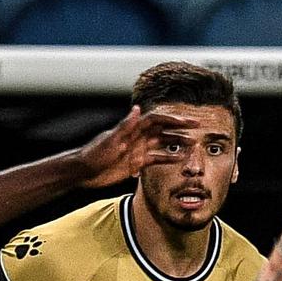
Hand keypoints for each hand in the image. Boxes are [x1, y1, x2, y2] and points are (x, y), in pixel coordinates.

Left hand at [77, 105, 197, 187]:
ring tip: (193, 145)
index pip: (157, 120)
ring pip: (162, 144)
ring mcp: (137, 150)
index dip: (172, 120)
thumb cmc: (94, 154)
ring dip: (176, 143)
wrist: (84, 172)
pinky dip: (167, 158)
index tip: (188, 122)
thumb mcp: (110, 140)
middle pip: (163, 130)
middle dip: (180, 129)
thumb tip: (136, 109)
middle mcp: (137, 137)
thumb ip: (125, 125)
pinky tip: (179, 159)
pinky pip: (155, 159)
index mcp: (132, 129)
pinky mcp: (135, 163)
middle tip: (198, 129)